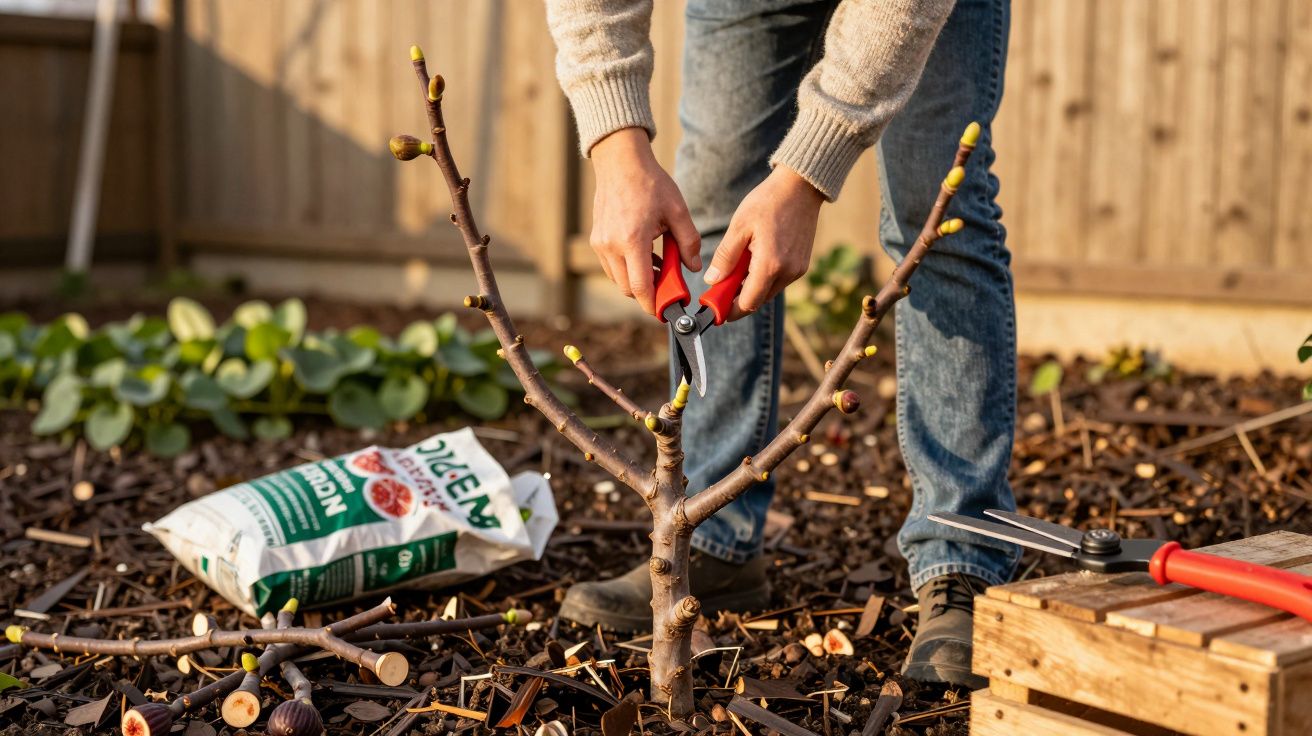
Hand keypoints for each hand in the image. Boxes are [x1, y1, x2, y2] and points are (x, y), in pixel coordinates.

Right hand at [589, 128, 701, 315]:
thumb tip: (693, 268)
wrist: (620, 162)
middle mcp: (611, 245)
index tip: (667, 310)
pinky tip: (646, 256)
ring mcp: (600, 244)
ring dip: (638, 281)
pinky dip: (628, 269)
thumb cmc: (651, 184)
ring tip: (660, 267)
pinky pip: (612, 267)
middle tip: (669, 287)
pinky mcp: (596, 240)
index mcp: (632, 240)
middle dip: (648, 294)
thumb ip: (689, 243)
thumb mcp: (678, 211)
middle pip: (628, 289)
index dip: (654, 304)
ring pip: (618, 280)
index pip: (640, 287)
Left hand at [704, 166, 823, 320]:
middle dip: (738, 297)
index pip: (747, 303)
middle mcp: (787, 272)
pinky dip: (764, 278)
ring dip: (751, 286)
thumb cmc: (768, 202)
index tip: (715, 306)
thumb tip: (712, 281)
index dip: (729, 309)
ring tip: (739, 264)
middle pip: (758, 300)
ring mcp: (797, 270)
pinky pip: (779, 281)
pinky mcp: (802, 265)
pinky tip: (754, 259)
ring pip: (768, 291)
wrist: (800, 187)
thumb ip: (725, 257)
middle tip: (721, 284)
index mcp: (770, 265)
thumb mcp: (739, 226)